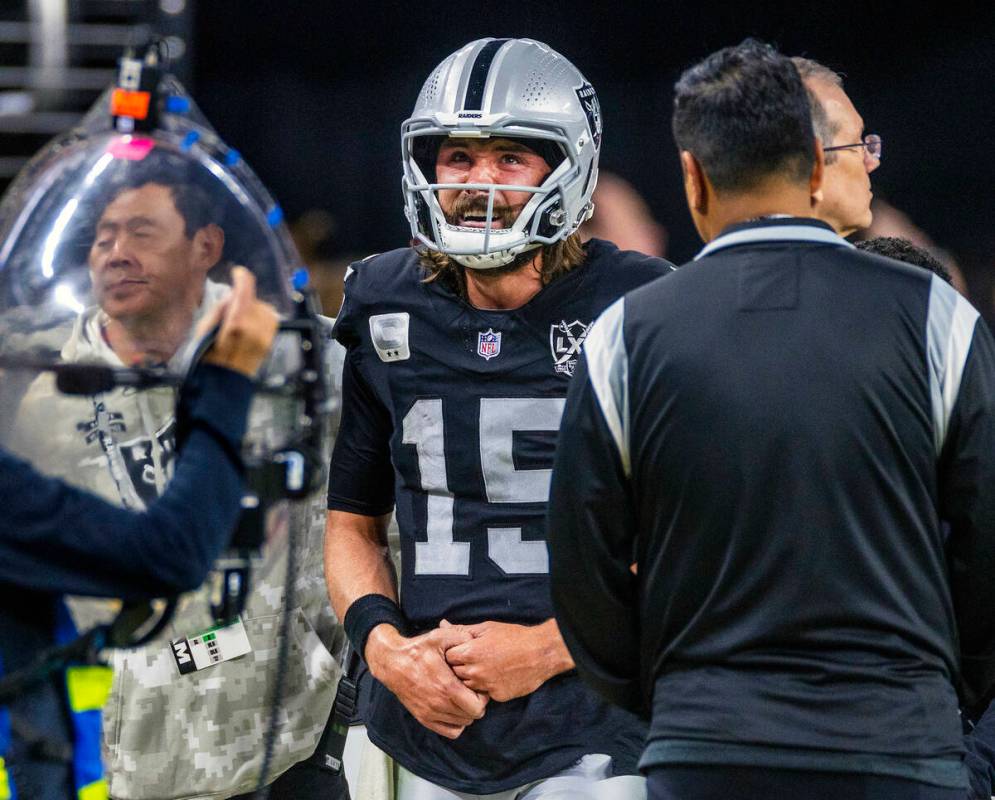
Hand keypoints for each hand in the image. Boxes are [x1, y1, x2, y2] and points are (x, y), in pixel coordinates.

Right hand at [197, 266, 278, 376]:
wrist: (224, 382)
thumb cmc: (208, 356)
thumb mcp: (204, 329)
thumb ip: (220, 308)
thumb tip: (233, 295)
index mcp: (236, 323)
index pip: (246, 291)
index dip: (242, 278)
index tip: (238, 273)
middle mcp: (255, 329)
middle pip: (254, 299)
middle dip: (243, 300)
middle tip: (231, 310)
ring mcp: (265, 336)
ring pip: (264, 309)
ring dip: (253, 309)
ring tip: (240, 320)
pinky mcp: (270, 341)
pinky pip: (270, 320)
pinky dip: (260, 318)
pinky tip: (249, 327)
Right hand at [364, 623, 488, 738]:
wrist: (392, 662)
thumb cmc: (418, 649)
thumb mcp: (440, 636)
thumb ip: (462, 638)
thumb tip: (476, 644)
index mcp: (447, 686)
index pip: (477, 707)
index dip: (482, 697)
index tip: (477, 686)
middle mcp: (439, 704)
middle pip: (472, 716)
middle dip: (476, 704)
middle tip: (472, 691)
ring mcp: (430, 713)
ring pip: (462, 724)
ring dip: (466, 713)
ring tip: (462, 697)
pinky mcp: (424, 718)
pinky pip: (450, 732)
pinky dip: (456, 723)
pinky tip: (454, 708)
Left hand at [442, 618, 573, 702]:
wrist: (541, 653)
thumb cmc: (514, 637)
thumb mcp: (487, 628)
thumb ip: (462, 630)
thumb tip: (442, 625)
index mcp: (470, 652)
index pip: (447, 657)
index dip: (453, 653)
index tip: (462, 650)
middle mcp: (474, 672)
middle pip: (454, 673)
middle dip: (460, 666)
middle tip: (474, 659)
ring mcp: (485, 686)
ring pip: (466, 685)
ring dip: (471, 678)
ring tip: (485, 667)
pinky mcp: (497, 696)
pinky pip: (483, 693)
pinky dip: (485, 687)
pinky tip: (496, 676)